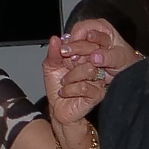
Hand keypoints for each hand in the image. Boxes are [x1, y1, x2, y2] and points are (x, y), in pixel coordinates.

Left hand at [43, 21, 130, 136]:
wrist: (59, 110)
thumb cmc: (57, 88)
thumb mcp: (51, 67)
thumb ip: (54, 53)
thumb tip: (55, 39)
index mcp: (84, 57)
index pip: (85, 43)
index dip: (74, 45)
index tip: (63, 52)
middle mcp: (93, 67)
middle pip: (91, 53)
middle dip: (73, 58)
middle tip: (64, 65)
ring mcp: (97, 80)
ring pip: (88, 70)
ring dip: (71, 77)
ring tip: (63, 83)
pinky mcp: (97, 94)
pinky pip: (84, 86)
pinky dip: (70, 90)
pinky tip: (65, 93)